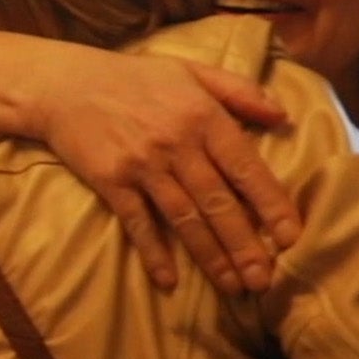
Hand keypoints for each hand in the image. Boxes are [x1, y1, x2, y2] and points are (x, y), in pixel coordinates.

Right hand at [40, 57, 298, 293]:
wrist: (66, 84)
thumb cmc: (135, 78)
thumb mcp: (192, 71)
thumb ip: (239, 90)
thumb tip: (283, 114)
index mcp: (203, 116)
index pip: (246, 167)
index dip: (271, 204)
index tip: (292, 237)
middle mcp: (177, 143)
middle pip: (218, 202)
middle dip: (244, 245)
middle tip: (264, 280)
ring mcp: (143, 165)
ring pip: (184, 218)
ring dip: (209, 256)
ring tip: (232, 286)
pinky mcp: (112, 181)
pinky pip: (138, 223)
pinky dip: (153, 252)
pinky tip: (168, 280)